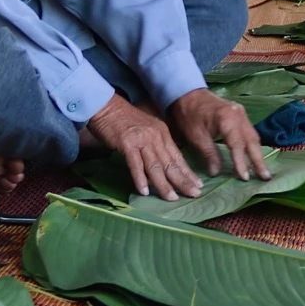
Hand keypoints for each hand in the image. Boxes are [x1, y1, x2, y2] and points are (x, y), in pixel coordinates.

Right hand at [87, 94, 204, 198]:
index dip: (187, 172)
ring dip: (164, 184)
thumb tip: (162, 169)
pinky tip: (144, 191)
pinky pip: (136, 164)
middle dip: (183, 181)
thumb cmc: (124, 121)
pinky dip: (140, 179)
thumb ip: (155, 147)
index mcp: (162, 133)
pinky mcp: (127, 143)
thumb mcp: (146, 131)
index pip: (177, 157)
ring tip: (172, 198)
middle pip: (170, 163)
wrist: (106, 107)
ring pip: (155, 166)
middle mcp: (155, 136)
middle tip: (194, 194)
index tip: (198, 185)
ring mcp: (142, 140)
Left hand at [168, 89, 270, 181]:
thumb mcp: (196, 136)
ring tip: (263, 172)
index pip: (238, 144)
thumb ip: (209, 154)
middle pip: (252, 140)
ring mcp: (242, 114)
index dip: (241, 162)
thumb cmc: (190, 115)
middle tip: (265, 178)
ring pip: (254, 137)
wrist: (188, 94)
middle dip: (259, 160)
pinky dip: (253, 146)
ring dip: (258, 154)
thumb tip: (216, 173)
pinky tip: (255, 157)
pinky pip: (250, 132)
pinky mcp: (241, 115)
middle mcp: (239, 115)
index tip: (244, 178)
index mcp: (227, 118)